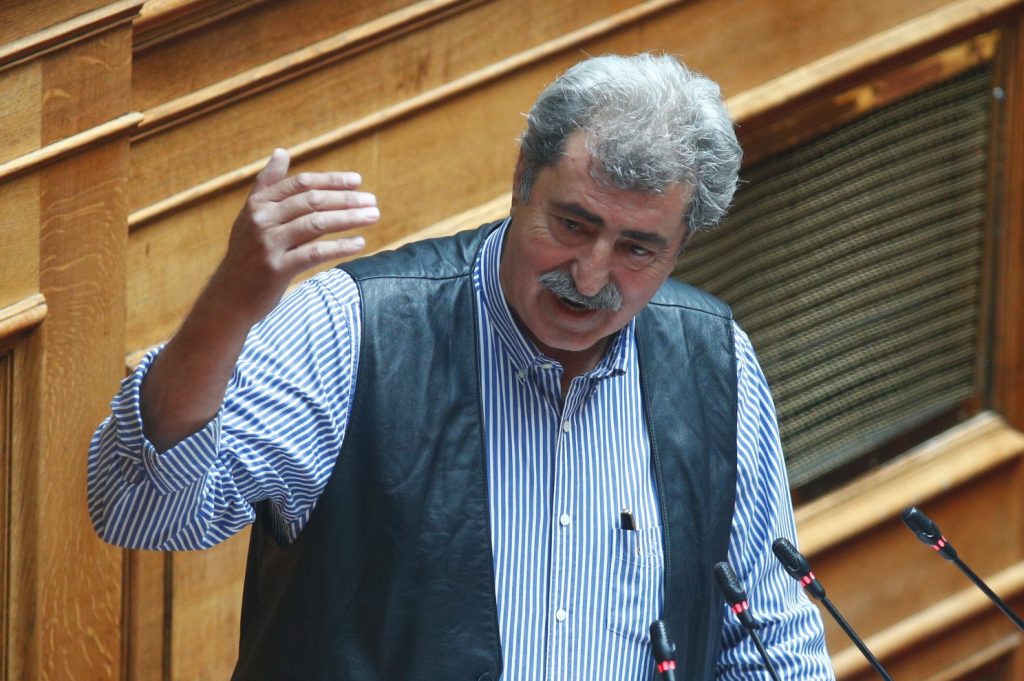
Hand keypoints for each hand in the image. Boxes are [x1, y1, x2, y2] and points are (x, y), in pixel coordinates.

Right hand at [209, 147, 379, 325]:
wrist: (229, 296)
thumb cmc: (247, 253)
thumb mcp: (252, 216)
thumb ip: (268, 185)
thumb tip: (281, 151)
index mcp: (258, 204)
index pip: (301, 184)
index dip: (331, 181)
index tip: (357, 181)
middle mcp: (262, 220)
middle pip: (312, 201)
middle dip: (346, 199)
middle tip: (372, 201)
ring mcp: (268, 244)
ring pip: (316, 224)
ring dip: (349, 218)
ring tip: (373, 216)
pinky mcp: (276, 268)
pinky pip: (315, 253)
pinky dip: (340, 246)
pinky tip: (360, 243)